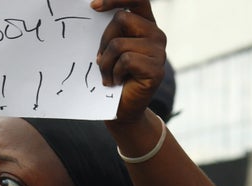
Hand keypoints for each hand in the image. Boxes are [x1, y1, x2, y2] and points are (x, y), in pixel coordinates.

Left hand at [91, 0, 164, 122]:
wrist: (121, 109)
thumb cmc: (112, 76)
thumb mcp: (109, 49)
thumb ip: (109, 31)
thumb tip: (93, 9)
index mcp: (145, 24)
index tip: (93, 5)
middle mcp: (156, 34)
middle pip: (121, 18)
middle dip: (104, 39)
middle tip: (100, 59)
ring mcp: (159, 52)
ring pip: (119, 43)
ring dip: (106, 62)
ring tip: (108, 75)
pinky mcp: (157, 69)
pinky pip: (126, 60)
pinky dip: (114, 73)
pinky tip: (117, 82)